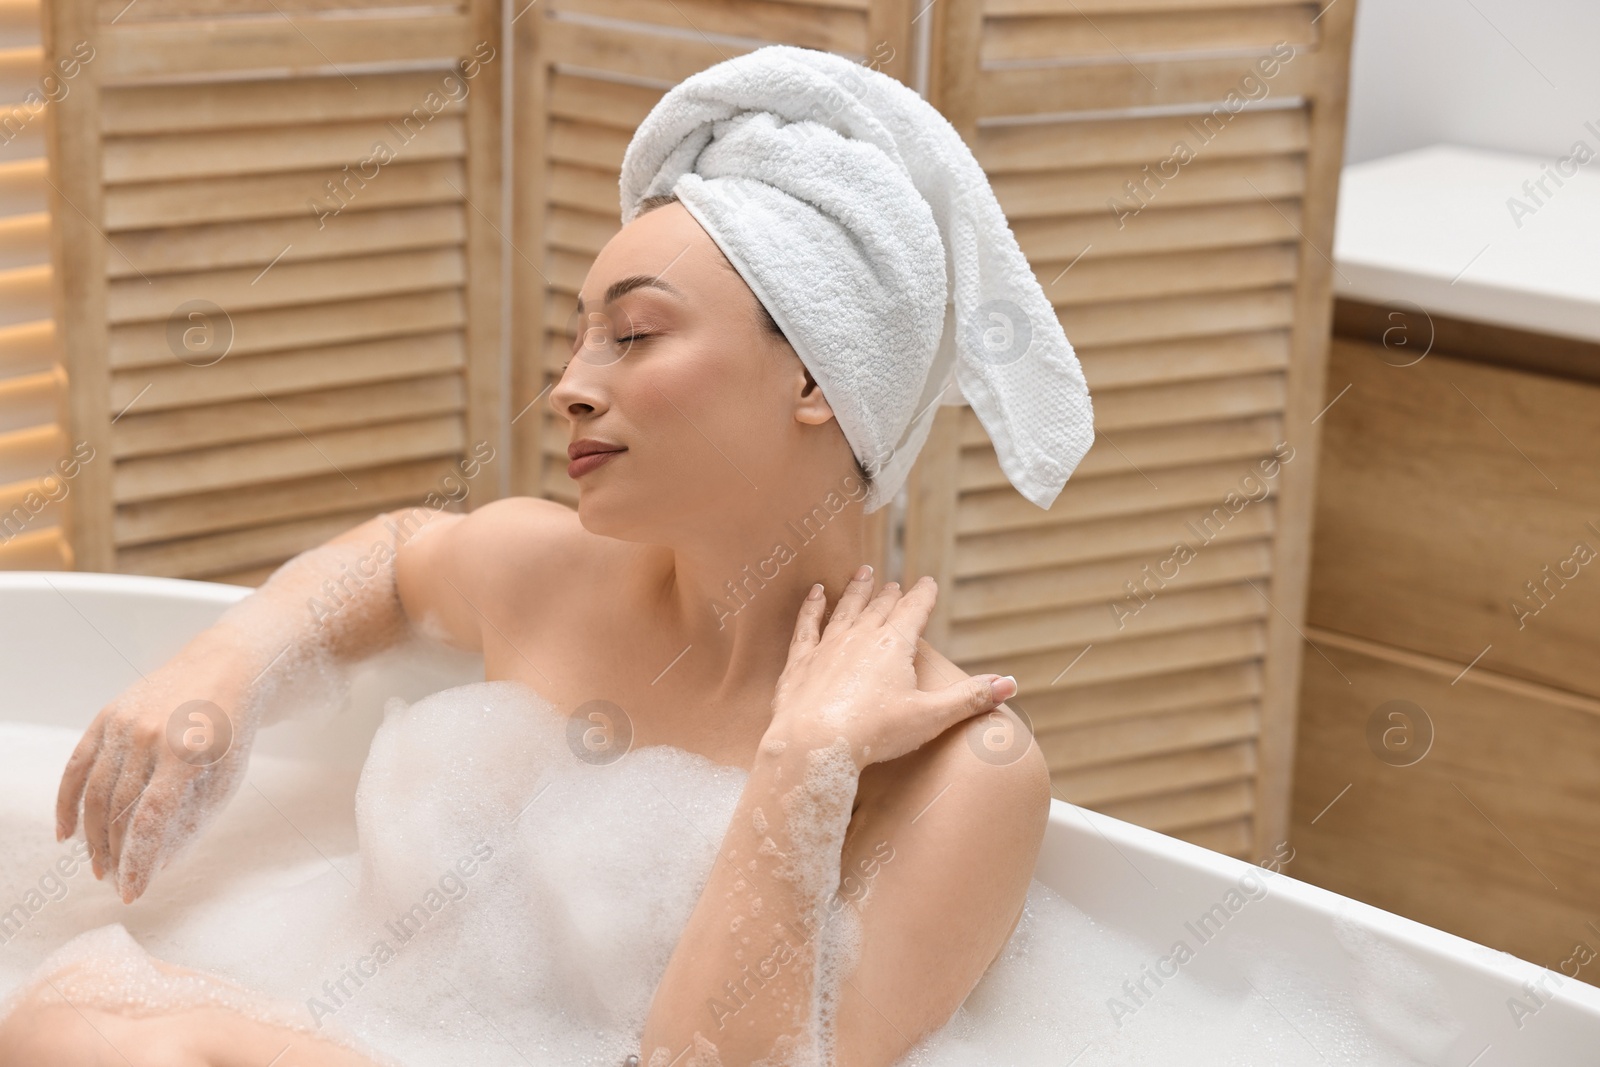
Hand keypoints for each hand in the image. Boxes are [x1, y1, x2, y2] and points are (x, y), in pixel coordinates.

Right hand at [55, 641, 257, 902]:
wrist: (225, 669)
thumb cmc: (229, 734)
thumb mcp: (226, 780)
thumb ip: (191, 822)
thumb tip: (155, 867)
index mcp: (186, 753)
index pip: (150, 820)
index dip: (137, 861)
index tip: (132, 893)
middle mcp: (149, 736)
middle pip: (118, 810)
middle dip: (115, 853)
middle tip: (115, 881)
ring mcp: (124, 723)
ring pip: (95, 793)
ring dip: (92, 836)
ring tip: (99, 865)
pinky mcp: (107, 716)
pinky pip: (77, 765)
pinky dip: (67, 802)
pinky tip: (67, 834)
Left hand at [768, 566, 1016, 769]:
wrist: (813, 744)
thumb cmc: (875, 733)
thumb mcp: (931, 718)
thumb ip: (970, 698)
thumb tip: (1010, 683)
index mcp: (894, 646)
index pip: (914, 611)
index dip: (923, 596)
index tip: (928, 582)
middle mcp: (860, 638)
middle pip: (880, 608)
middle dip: (890, 595)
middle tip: (894, 583)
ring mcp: (828, 647)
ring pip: (845, 609)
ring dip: (855, 591)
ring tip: (861, 574)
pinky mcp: (800, 662)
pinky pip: (807, 625)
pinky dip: (812, 607)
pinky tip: (815, 594)